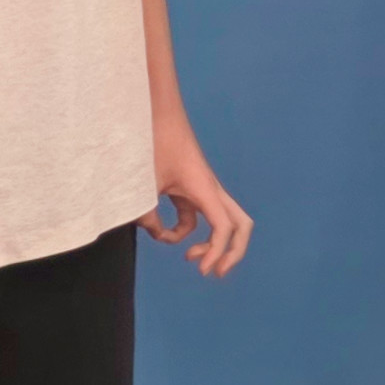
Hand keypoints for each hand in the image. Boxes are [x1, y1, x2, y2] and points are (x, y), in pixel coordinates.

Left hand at [140, 117, 252, 276]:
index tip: (200, 269)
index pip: (224, 228)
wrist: (154, 112)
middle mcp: (210, 190)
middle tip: (214, 271)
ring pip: (222, 221)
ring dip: (212, 243)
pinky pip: (198, 215)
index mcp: (205, 189)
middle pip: (241, 225)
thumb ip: (147, 216)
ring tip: (190, 258)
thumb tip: (156, 233)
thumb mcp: (143, 185)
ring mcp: (202, 188)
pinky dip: (186, 229)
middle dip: (233, 252)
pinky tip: (163, 231)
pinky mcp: (190, 187)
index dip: (218, 253)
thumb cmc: (152, 142)